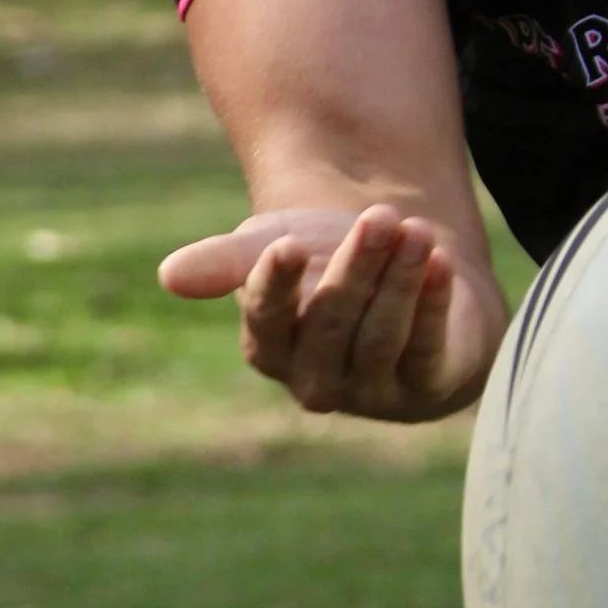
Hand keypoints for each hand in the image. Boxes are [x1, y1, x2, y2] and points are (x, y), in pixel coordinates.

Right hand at [159, 201, 506, 419]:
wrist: (406, 279)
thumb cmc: (326, 262)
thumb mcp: (276, 247)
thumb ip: (228, 261)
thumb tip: (169, 276)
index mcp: (269, 347)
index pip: (266, 318)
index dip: (276, 283)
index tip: (288, 243)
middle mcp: (314, 379)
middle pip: (332, 321)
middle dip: (357, 265)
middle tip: (380, 215)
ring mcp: (371, 391)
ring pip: (381, 335)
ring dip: (399, 279)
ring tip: (416, 228)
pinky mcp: (424, 387)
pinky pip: (426, 348)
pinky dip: (433, 303)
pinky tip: (439, 260)